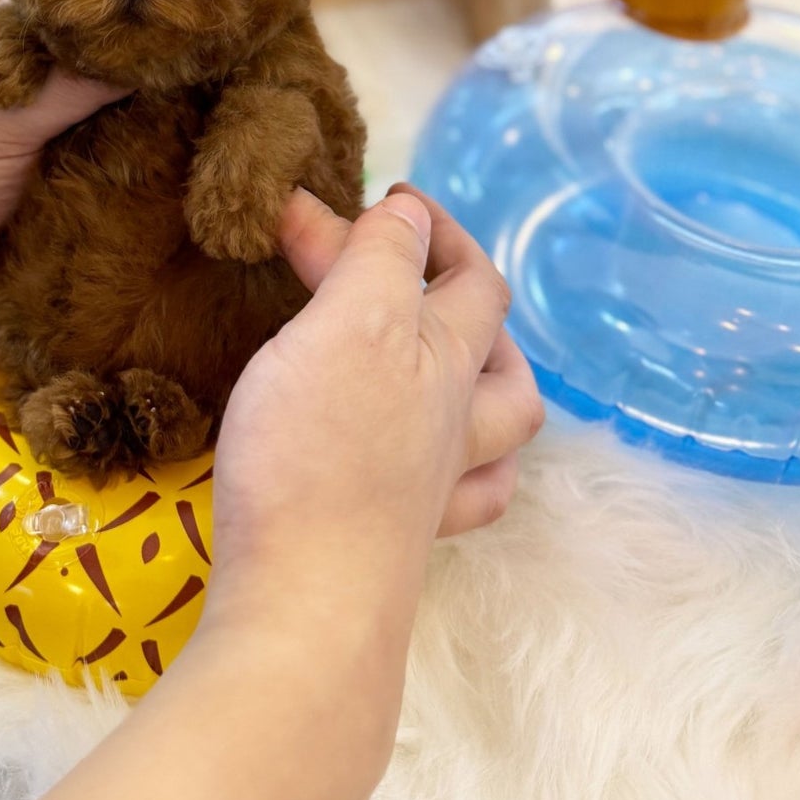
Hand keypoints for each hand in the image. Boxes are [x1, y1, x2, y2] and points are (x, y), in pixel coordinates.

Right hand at [205, 184, 543, 632]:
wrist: (303, 604)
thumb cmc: (318, 452)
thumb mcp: (347, 322)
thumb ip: (377, 259)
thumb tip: (404, 213)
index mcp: (443, 356)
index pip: (462, 271)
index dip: (425, 223)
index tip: (377, 195)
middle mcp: (454, 418)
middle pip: (490, 340)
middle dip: (453, 280)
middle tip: (390, 252)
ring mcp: (433, 485)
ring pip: (496, 422)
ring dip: (483, 369)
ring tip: (450, 348)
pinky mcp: (396, 538)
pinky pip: (461, 494)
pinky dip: (463, 462)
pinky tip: (435, 454)